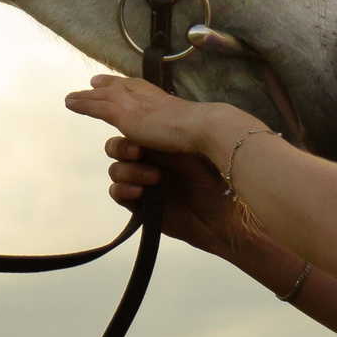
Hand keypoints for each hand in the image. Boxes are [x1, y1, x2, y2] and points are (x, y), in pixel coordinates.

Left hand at [62, 74, 224, 156]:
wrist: (200, 128)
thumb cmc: (202, 132)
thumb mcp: (189, 127)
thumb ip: (180, 127)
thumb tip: (186, 131)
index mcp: (159, 97)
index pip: (137, 87)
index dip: (125, 85)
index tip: (117, 83)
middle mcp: (144, 95)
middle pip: (119, 87)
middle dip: (105, 85)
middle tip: (92, 83)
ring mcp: (133, 103)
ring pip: (102, 97)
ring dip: (86, 96)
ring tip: (71, 97)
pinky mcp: (124, 115)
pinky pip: (96, 107)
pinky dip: (82, 104)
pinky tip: (70, 103)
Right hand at [103, 137, 238, 255]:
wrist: (220, 213)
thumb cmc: (210, 177)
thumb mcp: (186, 151)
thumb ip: (161, 141)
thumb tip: (136, 123)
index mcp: (157, 142)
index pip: (129, 131)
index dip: (130, 134)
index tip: (141, 142)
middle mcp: (146, 160)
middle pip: (116, 149)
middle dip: (123, 150)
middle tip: (139, 154)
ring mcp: (141, 181)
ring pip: (116, 171)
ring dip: (129, 172)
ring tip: (155, 178)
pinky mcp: (138, 204)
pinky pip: (117, 193)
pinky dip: (124, 189)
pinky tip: (141, 192)